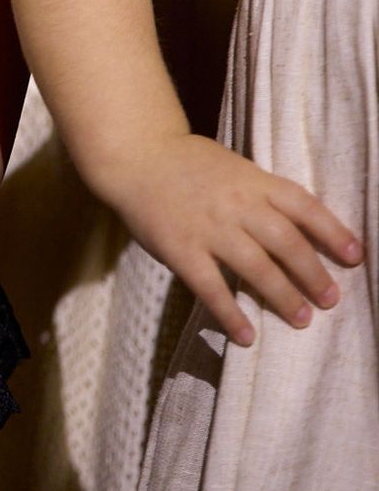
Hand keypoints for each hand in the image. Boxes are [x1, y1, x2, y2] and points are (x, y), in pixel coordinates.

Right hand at [101, 133, 362, 346]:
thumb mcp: (233, 167)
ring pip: (256, 266)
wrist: (136, 155)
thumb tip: (300, 229)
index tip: (355, 257)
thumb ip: (261, 194)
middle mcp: (236, 203)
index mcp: (252, 180)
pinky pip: (211, 287)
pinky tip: (246, 336)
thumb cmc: (187, 162)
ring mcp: (208, 227)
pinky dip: (230, 314)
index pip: (303, 206)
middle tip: (330, 300)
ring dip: (282, 296)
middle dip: (313, 274)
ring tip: (301, 320)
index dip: (333, 232)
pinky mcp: (180, 248)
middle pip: (286, 242)